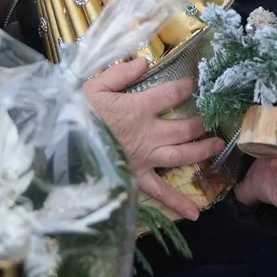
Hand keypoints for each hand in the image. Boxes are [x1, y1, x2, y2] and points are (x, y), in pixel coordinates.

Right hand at [83, 57, 224, 220]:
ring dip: (202, 151)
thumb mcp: (93, 86)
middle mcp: (148, 134)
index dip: (187, 86)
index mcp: (138, 108)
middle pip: (185, 127)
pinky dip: (177, 202)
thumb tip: (143, 63)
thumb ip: (119, 72)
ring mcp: (145, 158)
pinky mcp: (137, 177)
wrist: (59, 145)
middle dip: (202, 121)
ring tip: (217, 145)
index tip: (196, 83)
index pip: (172, 94)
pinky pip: (160, 192)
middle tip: (213, 116)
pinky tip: (195, 213)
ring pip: (182, 155)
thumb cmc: (75, 114)